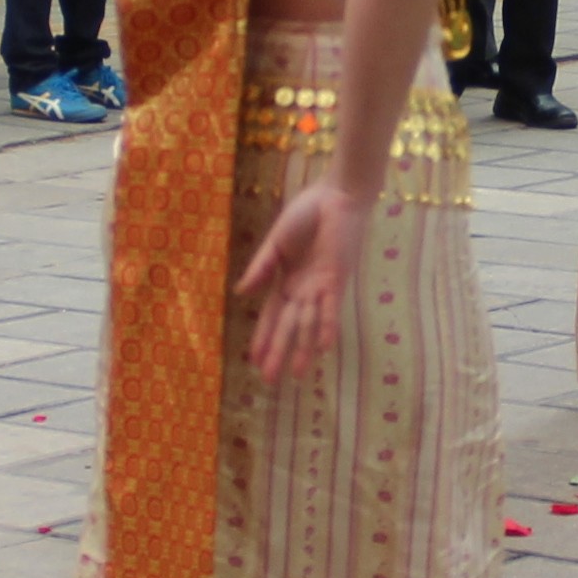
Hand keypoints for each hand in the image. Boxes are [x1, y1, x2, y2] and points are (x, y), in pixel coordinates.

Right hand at [233, 172, 370, 381]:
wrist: (335, 195)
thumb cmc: (306, 214)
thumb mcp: (276, 243)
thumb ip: (261, 268)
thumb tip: (240, 293)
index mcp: (286, 280)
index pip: (272, 316)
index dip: (263, 338)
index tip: (254, 361)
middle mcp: (303, 289)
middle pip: (288, 327)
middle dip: (279, 353)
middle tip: (269, 381)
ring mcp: (321, 287)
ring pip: (308, 324)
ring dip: (303, 349)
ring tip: (297, 375)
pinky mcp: (337, 279)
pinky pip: (331, 307)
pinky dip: (326, 326)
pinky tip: (322, 347)